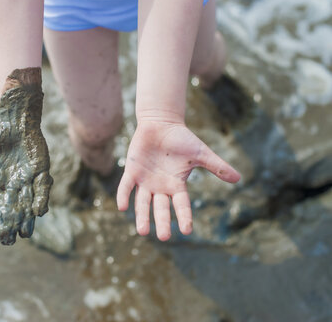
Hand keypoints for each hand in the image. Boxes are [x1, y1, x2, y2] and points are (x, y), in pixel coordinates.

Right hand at [0, 68, 52, 244]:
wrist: (15, 120)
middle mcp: (14, 183)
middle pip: (11, 207)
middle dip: (10, 223)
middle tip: (9, 241)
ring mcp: (28, 177)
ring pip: (27, 201)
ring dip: (26, 217)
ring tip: (25, 234)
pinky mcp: (41, 169)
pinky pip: (42, 186)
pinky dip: (41, 198)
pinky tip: (39, 212)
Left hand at [117, 121, 239, 239]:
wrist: (161, 124)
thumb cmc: (182, 139)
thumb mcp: (201, 153)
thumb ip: (217, 166)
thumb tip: (239, 178)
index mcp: (176, 185)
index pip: (181, 204)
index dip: (184, 216)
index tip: (187, 230)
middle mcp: (160, 187)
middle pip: (161, 208)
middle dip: (162, 221)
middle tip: (164, 237)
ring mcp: (145, 180)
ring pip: (142, 202)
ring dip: (142, 216)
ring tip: (142, 231)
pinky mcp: (132, 171)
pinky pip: (126, 186)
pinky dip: (124, 196)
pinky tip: (122, 207)